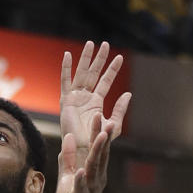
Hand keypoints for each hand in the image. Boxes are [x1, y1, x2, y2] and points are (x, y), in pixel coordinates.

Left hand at [56, 117, 113, 192]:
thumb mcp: (69, 173)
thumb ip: (69, 155)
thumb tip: (70, 135)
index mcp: (95, 171)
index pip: (98, 149)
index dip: (99, 133)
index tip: (99, 115)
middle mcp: (96, 178)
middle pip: (100, 154)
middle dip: (103, 138)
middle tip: (107, 120)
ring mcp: (90, 188)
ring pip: (94, 167)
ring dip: (97, 151)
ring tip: (100, 137)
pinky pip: (81, 188)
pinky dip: (80, 179)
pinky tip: (81, 171)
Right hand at [59, 41, 130, 169]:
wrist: (84, 149)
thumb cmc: (98, 141)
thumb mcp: (114, 125)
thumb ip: (120, 109)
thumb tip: (128, 94)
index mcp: (96, 102)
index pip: (106, 81)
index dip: (112, 69)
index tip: (120, 57)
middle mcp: (85, 97)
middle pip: (93, 73)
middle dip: (99, 59)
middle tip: (105, 44)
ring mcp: (75, 97)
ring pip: (81, 73)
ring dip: (85, 58)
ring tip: (91, 43)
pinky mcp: (66, 101)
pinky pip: (65, 81)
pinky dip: (66, 68)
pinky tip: (68, 55)